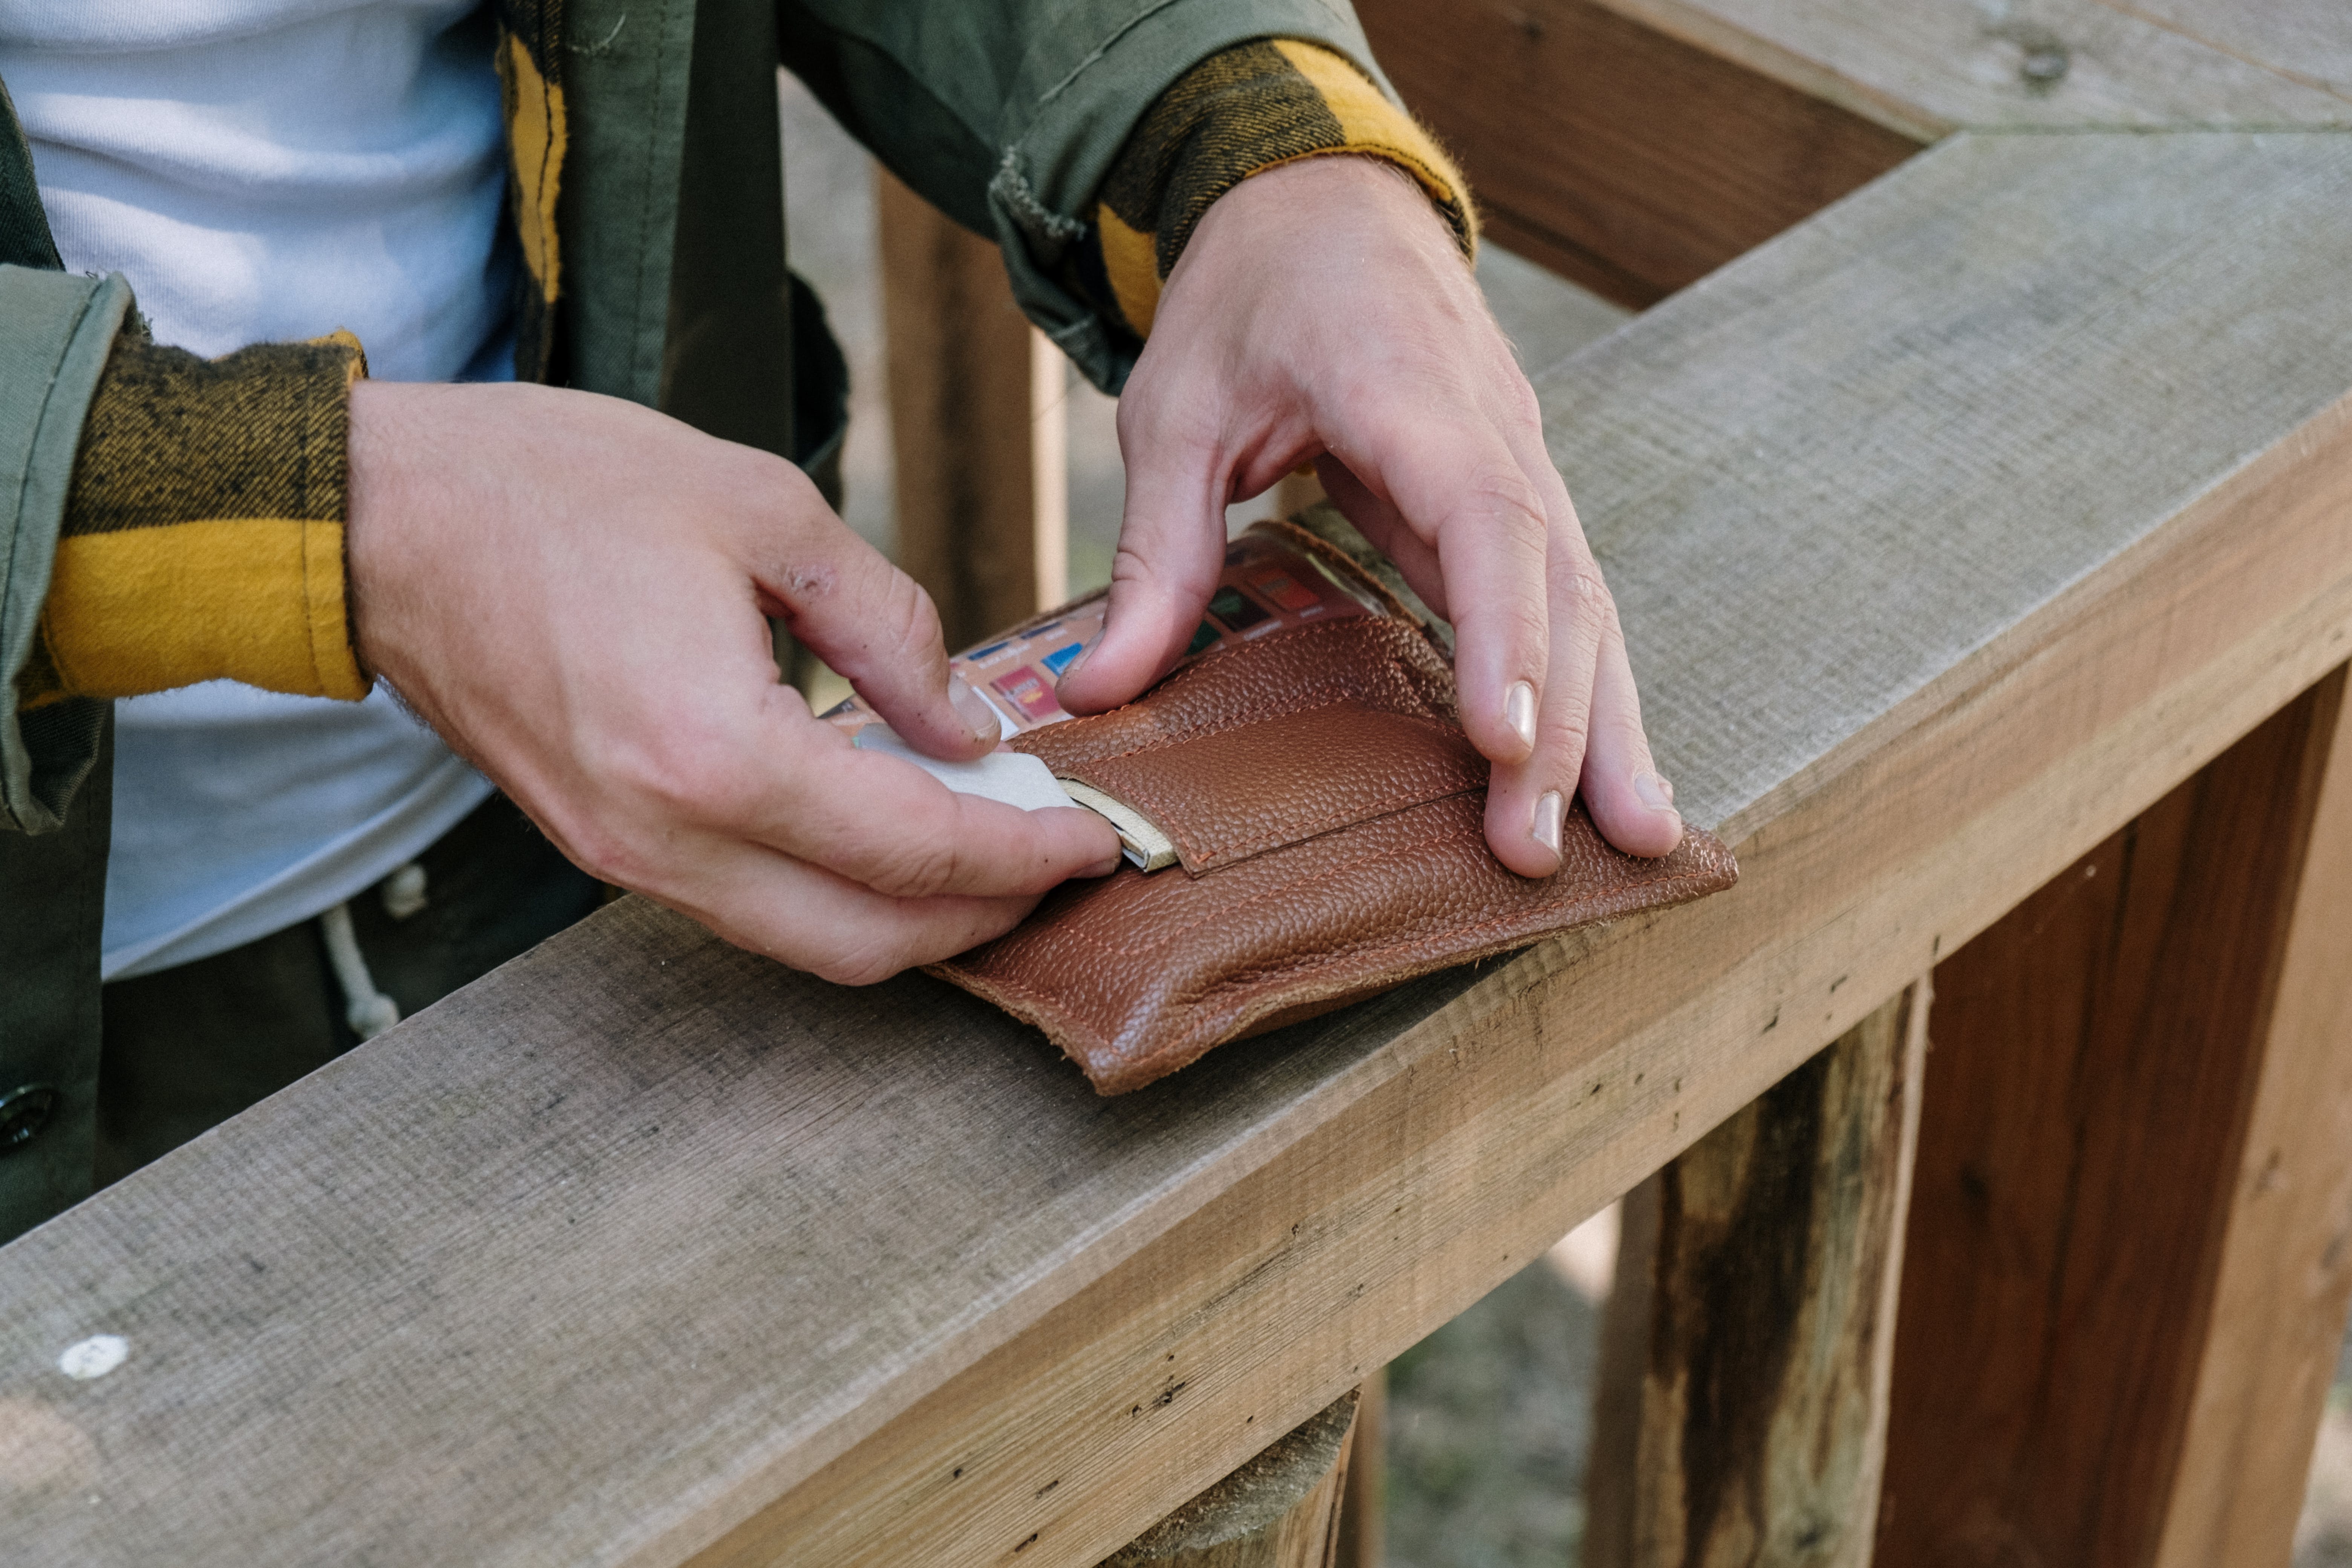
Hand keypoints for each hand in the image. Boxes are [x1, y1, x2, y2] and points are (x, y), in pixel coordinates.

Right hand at [346, 381, 1119, 982]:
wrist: (382, 519)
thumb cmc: (553, 487)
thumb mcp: (761, 510)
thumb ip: (887, 628)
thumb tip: (969, 721)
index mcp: (716, 755)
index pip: (916, 851)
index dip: (1025, 855)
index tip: (1096, 842)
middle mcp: (667, 839)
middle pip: (866, 942)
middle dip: (981, 918)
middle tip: (1056, 864)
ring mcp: (625, 857)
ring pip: (804, 942)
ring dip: (908, 914)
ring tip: (987, 849)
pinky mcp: (600, 844)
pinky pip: (743, 904)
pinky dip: (831, 890)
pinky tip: (881, 825)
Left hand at [1054, 156, 1683, 872]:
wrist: (1321, 200)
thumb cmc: (1247, 299)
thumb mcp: (1175, 409)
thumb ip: (1154, 552)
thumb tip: (1098, 691)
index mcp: (1407, 392)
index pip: (1485, 522)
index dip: (1502, 635)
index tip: (1504, 742)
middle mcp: (1492, 432)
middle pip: (1555, 586)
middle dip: (1562, 724)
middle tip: (1538, 852)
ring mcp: (1519, 463)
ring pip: (1585, 602)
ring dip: (1607, 724)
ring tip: (1635, 841)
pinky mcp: (1515, 496)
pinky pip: (1565, 599)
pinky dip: (1590, 687)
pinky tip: (1604, 774)